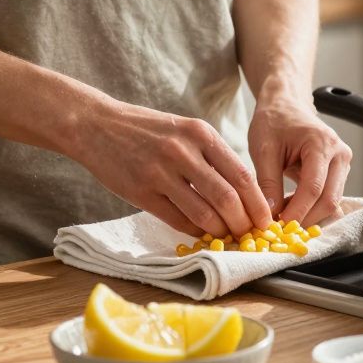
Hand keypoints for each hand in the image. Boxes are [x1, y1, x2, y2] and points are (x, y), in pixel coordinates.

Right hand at [73, 99, 273, 237]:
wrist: (97, 125)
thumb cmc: (146, 130)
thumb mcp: (184, 130)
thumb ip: (211, 156)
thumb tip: (241, 192)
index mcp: (200, 134)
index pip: (241, 175)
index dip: (257, 203)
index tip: (265, 220)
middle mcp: (183, 152)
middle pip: (227, 198)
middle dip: (243, 223)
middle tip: (247, 234)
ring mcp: (161, 173)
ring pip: (204, 213)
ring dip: (219, 231)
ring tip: (225, 236)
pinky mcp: (142, 192)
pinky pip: (177, 220)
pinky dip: (194, 231)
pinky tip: (199, 232)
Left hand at [248, 95, 351, 226]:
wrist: (285, 105)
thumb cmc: (273, 122)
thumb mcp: (263, 150)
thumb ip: (267, 183)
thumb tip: (269, 215)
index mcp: (322, 144)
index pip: (313, 188)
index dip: (297, 211)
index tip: (279, 227)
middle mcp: (339, 154)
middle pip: (329, 199)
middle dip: (305, 218)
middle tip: (280, 230)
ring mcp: (342, 163)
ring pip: (332, 201)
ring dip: (309, 214)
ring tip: (282, 217)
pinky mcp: (339, 171)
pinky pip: (329, 196)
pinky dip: (312, 207)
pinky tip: (291, 208)